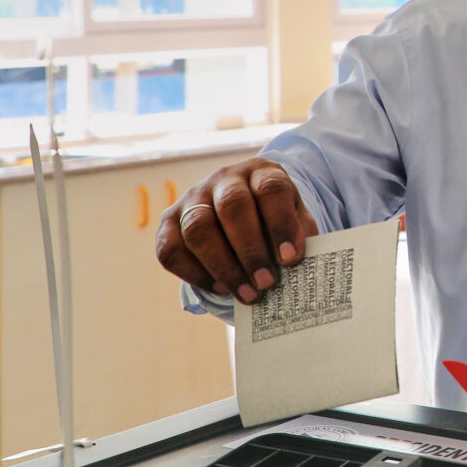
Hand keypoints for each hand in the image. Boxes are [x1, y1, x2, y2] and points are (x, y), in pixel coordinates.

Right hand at [156, 158, 317, 304]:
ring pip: (198, 228)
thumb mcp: (295, 218)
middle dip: (250, 250)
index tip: (291, 259)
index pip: (270, 189)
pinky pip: (171, 250)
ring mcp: (192, 198)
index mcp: (261, 172)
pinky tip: (222, 289)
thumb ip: (298, 235)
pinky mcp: (168, 222)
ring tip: (248, 294)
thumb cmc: (274, 218)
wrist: (244, 211)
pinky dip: (196, 274)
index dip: (281, 224)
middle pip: (231, 206)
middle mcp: (224, 179)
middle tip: (266, 283)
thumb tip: (295, 263)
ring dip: (223, 267)